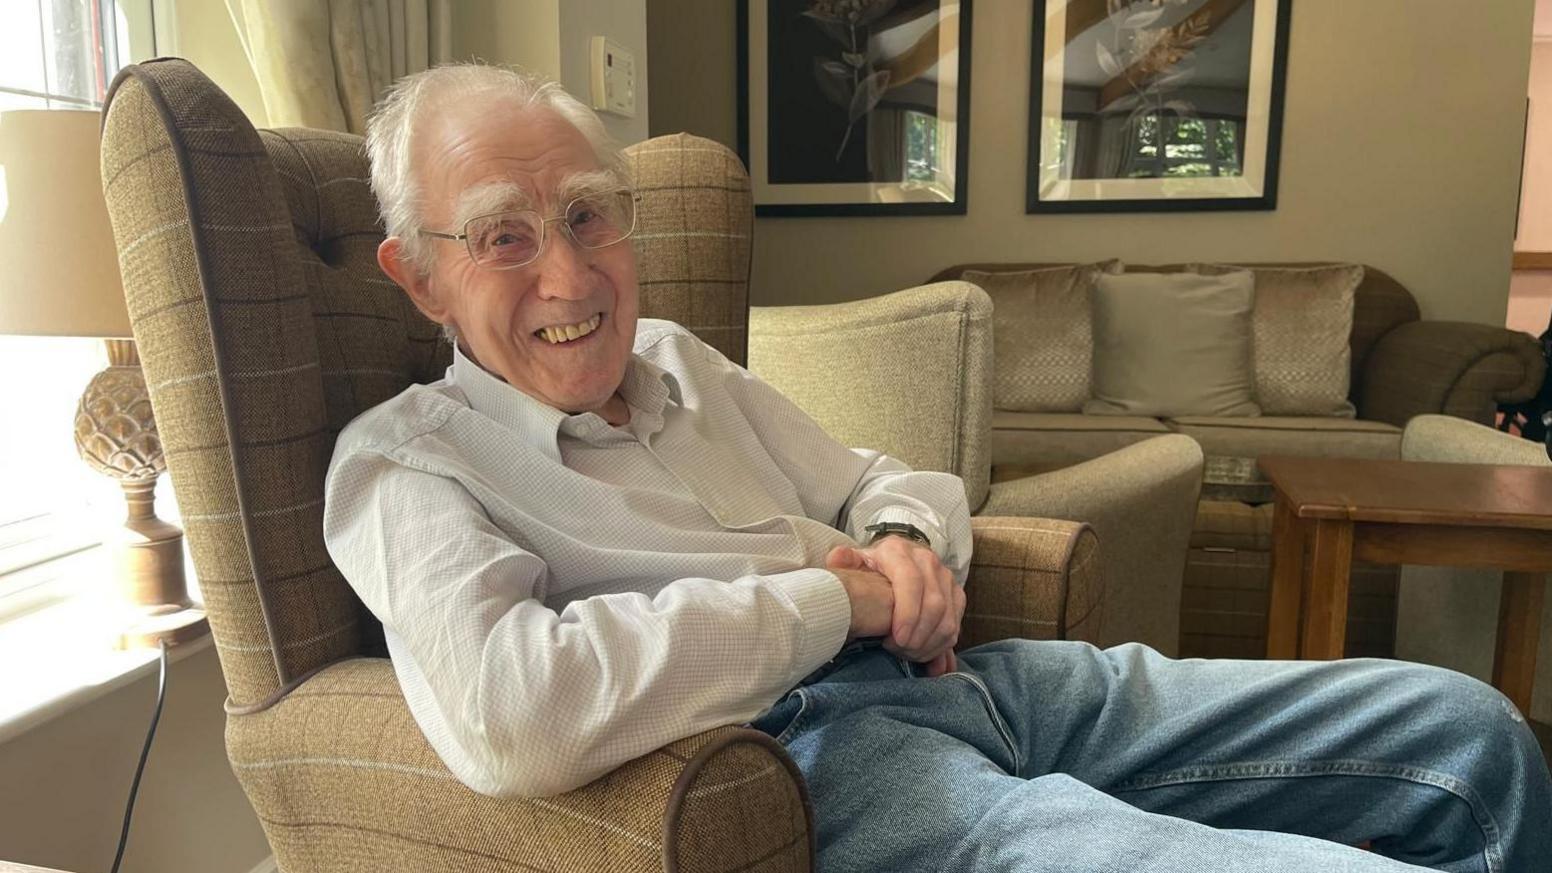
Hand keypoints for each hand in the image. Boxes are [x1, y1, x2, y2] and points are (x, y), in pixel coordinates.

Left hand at [826, 537, 963, 669]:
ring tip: (909, 656)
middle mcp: (927, 560)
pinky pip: (956, 626)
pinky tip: (927, 659)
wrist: (895, 560)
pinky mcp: (956, 594)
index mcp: (899, 551)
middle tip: (900, 653)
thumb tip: (837, 558)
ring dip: (930, 645)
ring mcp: (945, 577)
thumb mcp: (855, 563)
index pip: (911, 582)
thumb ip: (844, 562)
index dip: (907, 614)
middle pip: (934, 605)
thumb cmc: (871, 569)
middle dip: (918, 637)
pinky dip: (942, 647)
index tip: (895, 640)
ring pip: (948, 619)